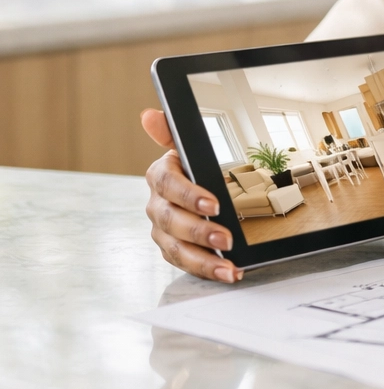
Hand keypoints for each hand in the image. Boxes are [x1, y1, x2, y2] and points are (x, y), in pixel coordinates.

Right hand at [141, 109, 241, 282]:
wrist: (188, 190)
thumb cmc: (189, 169)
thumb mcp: (185, 149)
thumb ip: (172, 133)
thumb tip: (150, 115)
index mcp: (160, 178)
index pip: (169, 186)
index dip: (189, 195)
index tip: (214, 204)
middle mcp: (157, 206)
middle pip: (173, 221)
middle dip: (200, 231)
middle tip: (226, 238)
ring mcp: (162, 231)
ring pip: (177, 249)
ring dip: (204, 260)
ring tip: (229, 267)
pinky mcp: (172, 249)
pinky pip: (185, 263)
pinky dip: (206, 270)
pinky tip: (228, 273)